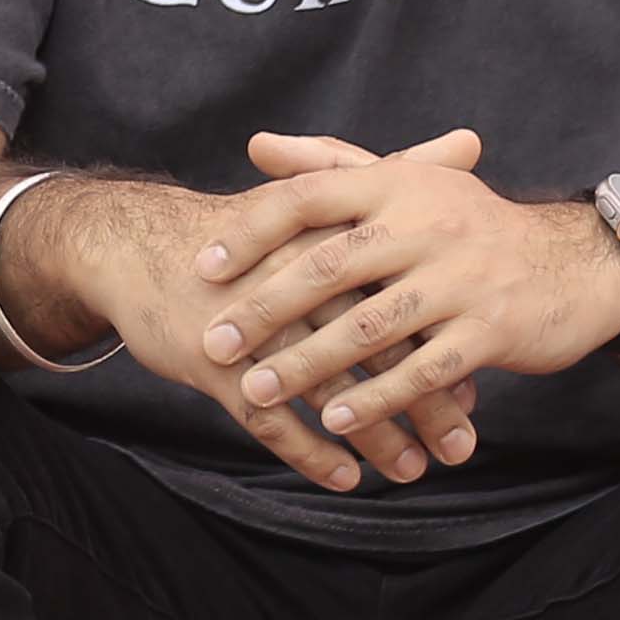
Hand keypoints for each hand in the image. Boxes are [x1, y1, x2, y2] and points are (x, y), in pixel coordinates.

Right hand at [15, 136, 490, 490]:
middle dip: (424, 404)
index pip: (405, 299)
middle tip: (463, 447)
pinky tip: (344, 479)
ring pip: (330, 392)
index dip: (446, 342)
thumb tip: (472, 140)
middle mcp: (299, 286)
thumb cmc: (240, 231)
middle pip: (378, 350)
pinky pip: (271, 421)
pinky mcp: (218, 364)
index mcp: (332, 244)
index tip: (482, 381)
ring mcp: (257, 329)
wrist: (137, 248)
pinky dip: (310, 452)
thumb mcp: (315, 196)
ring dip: (375, 438)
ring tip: (413, 471)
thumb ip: (398, 172)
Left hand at [188, 129, 619, 462]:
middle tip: (213, 343)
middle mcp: (428, 224)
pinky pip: (422, 372)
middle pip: (328, 268)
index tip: (203, 267)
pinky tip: (334, 422)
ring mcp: (463, 279)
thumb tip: (255, 145)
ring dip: (307, 365)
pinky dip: (376, 399)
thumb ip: (330, 166)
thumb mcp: (408, 184)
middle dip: (265, 310)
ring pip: (368, 327)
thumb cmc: (471, 227)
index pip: (309, 199)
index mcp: (399, 185)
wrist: (579, 266)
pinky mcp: (492, 330)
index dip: (251, 232)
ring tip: (255, 391)